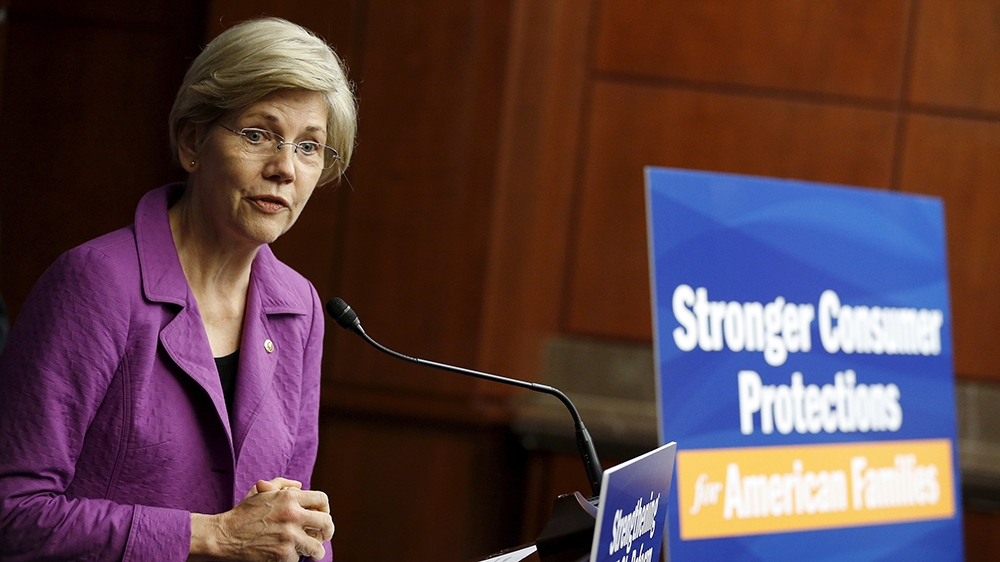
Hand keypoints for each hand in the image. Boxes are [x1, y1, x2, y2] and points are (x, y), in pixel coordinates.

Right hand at [189, 480, 333, 561]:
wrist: (224, 536)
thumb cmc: (242, 514)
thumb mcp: (259, 491)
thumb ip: (281, 484)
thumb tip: (300, 485)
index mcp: (289, 497)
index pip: (322, 500)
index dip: (325, 509)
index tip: (322, 517)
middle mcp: (292, 515)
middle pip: (326, 523)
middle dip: (327, 531)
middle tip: (323, 536)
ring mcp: (289, 536)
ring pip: (317, 547)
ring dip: (314, 550)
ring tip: (310, 551)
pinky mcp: (283, 555)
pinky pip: (299, 558)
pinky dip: (293, 558)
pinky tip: (285, 553)